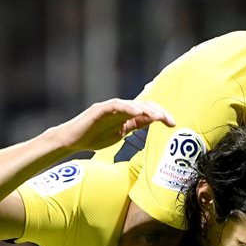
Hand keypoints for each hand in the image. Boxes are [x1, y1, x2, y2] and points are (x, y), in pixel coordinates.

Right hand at [51, 98, 175, 151]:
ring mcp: (109, 107)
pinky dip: (129, 107)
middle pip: (143, 105)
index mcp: (125, 115)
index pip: (147, 111)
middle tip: (171, 121)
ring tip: (160, 117)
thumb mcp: (119, 133)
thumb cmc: (94, 137)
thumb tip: (150, 121)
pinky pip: (116, 105)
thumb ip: (133, 126)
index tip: (173, 124)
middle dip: (159, 112)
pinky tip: (139, 112)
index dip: (161, 115)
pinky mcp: (99, 109)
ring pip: (132, 104)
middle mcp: (119, 108)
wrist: (72, 141)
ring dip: (147, 109)